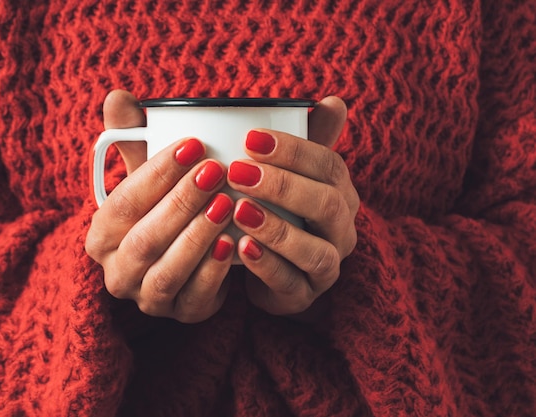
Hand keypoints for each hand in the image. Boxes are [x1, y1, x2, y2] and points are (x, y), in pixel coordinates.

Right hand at [86, 90, 235, 322]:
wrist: (184, 258)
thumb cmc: (162, 208)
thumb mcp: (146, 175)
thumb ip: (131, 139)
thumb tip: (118, 96)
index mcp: (101, 235)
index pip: (123, 202)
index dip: (156, 173)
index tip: (192, 144)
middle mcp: (117, 272)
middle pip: (144, 239)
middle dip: (181, 203)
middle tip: (216, 170)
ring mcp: (148, 298)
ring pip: (168, 271)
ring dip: (198, 237)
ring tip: (228, 204)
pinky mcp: (182, 314)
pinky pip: (196, 298)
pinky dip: (215, 272)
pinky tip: (234, 244)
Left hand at [227, 97, 358, 315]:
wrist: (274, 269)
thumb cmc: (282, 212)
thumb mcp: (293, 176)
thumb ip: (307, 141)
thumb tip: (334, 101)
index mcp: (341, 193)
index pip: (330, 166)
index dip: (294, 151)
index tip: (250, 137)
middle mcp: (342, 230)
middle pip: (327, 206)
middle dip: (283, 185)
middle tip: (237, 171)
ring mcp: (327, 267)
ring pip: (315, 250)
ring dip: (276, 229)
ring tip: (239, 210)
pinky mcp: (305, 296)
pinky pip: (291, 284)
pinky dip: (266, 266)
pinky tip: (240, 248)